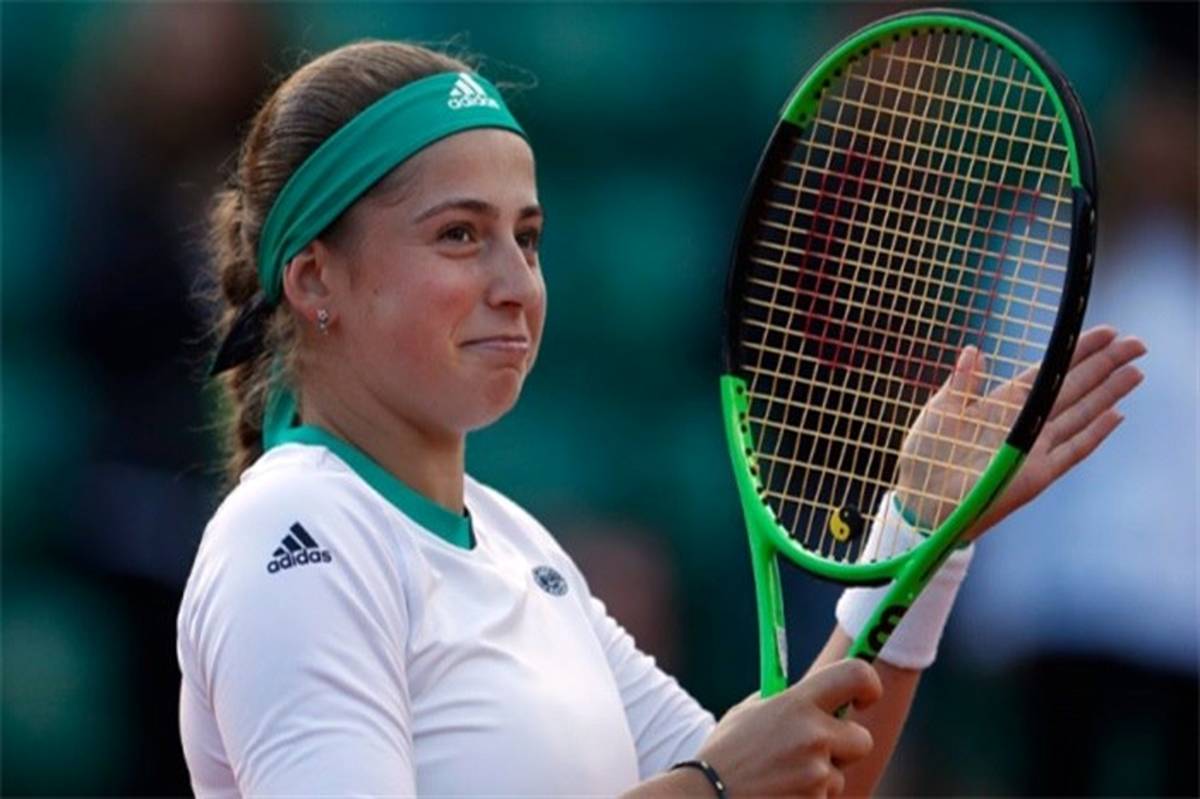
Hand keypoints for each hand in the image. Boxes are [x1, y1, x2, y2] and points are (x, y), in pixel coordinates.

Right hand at [696, 660, 881, 797]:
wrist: (706, 798)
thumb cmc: (724, 754)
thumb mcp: (749, 714)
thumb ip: (785, 703)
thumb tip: (817, 696)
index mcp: (796, 703)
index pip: (856, 675)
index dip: (869, 684)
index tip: (863, 698)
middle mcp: (812, 736)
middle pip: (862, 739)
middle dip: (844, 748)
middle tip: (815, 752)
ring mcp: (815, 774)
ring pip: (838, 776)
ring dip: (818, 780)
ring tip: (780, 779)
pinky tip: (778, 794)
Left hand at [895, 325, 1145, 536]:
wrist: (922, 500)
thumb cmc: (927, 456)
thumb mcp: (941, 412)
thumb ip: (962, 383)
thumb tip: (973, 350)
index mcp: (1001, 404)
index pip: (1048, 372)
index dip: (1075, 352)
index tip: (1104, 332)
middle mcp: (1024, 422)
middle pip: (1073, 387)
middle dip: (1104, 365)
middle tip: (1137, 344)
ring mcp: (1035, 448)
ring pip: (1080, 414)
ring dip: (1108, 393)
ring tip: (1135, 371)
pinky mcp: (1038, 473)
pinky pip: (1073, 450)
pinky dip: (1095, 433)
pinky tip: (1116, 415)